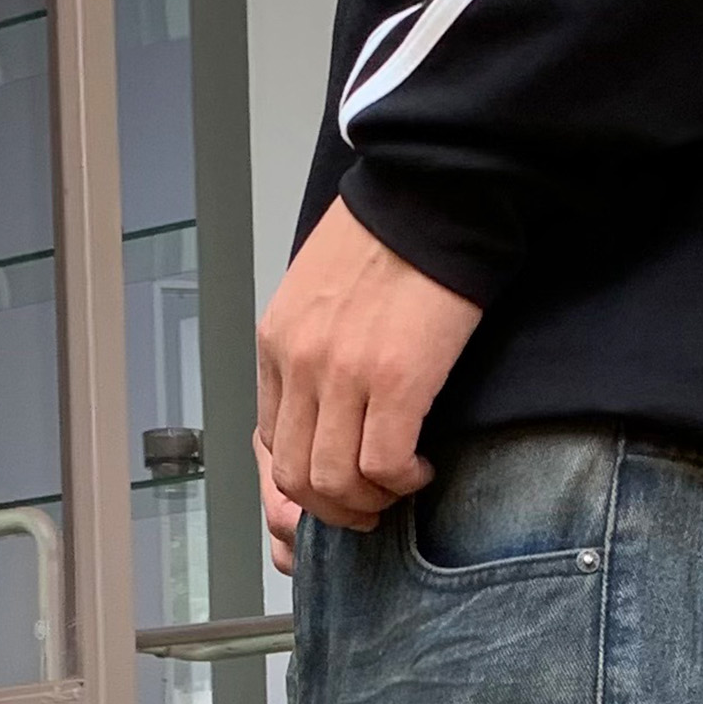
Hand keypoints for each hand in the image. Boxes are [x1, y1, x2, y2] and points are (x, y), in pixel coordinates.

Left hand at [254, 198, 482, 573]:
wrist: (432, 193)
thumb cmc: (387, 239)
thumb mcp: (319, 294)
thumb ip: (311, 352)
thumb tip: (324, 415)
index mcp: (277, 343)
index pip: (270, 446)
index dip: (303, 491)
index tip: (338, 496)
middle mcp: (300, 362)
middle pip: (296, 477)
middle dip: (336, 510)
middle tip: (372, 504)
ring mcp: (343, 373)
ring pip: (336, 483)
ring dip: (371, 500)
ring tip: (401, 484)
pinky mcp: (395, 379)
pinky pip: (386, 466)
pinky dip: (405, 482)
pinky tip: (423, 467)